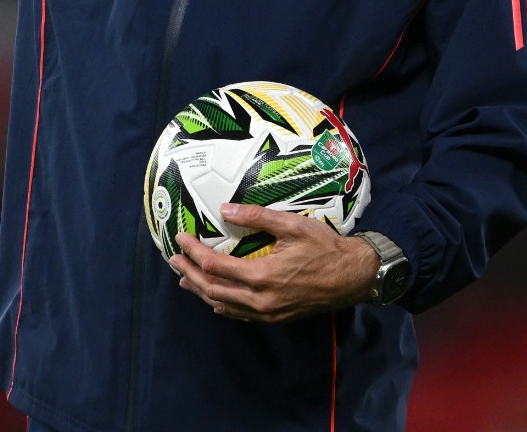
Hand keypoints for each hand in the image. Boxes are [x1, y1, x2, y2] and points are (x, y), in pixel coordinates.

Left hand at [170, 204, 378, 322]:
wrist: (354, 277)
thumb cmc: (325, 248)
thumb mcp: (292, 226)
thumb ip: (257, 218)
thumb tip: (225, 209)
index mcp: (262, 276)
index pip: (215, 266)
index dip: (193, 252)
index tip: (181, 238)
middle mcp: (260, 300)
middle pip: (212, 289)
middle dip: (189, 274)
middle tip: (173, 259)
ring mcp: (267, 312)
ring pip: (223, 305)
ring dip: (201, 291)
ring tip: (183, 279)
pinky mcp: (275, 317)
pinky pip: (239, 314)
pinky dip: (221, 304)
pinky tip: (214, 298)